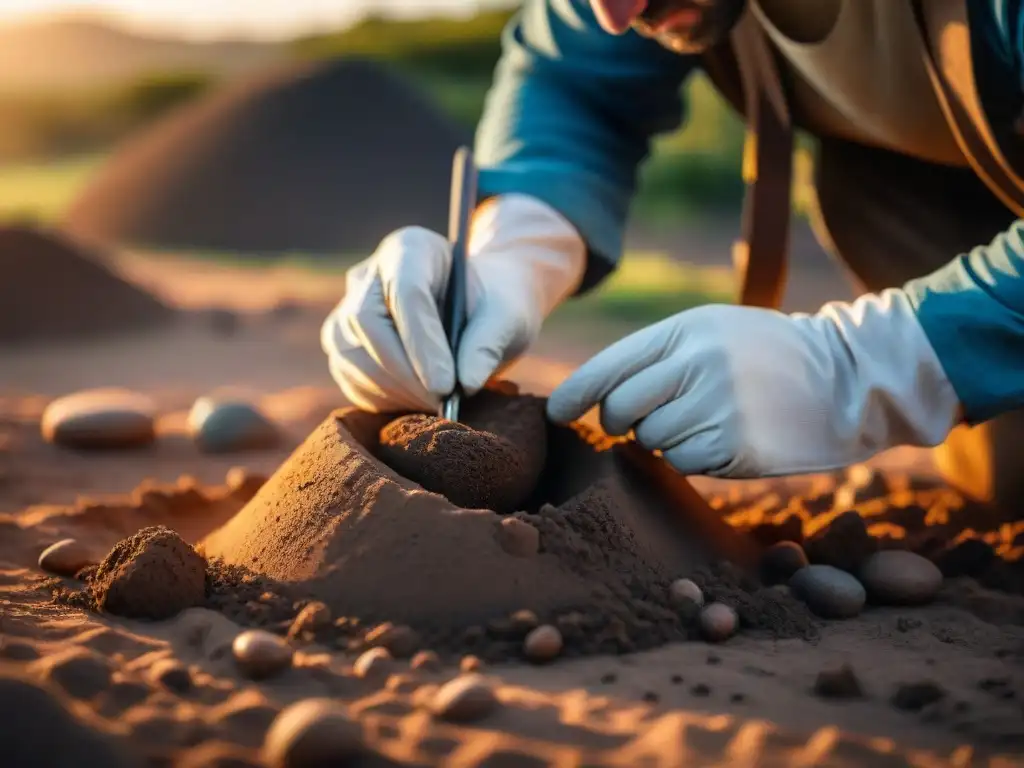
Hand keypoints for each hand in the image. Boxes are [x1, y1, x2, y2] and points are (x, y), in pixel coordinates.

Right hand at [321, 194, 585, 412]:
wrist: (477, 311)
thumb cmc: (494, 306)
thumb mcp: (508, 316)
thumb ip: (489, 342)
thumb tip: (466, 383)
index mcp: (412, 248)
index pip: (405, 290)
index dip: (421, 341)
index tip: (445, 384)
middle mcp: (371, 274)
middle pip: (366, 322)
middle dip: (403, 371)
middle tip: (440, 402)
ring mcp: (349, 307)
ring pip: (349, 351)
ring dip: (391, 389)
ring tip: (434, 405)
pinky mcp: (344, 342)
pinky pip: (347, 374)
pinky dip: (380, 398)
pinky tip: (415, 404)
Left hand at [546, 290, 961, 476]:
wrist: (847, 378)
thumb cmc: (768, 356)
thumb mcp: (713, 331)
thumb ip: (658, 356)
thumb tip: (599, 396)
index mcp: (686, 331)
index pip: (610, 366)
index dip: (576, 394)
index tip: (558, 414)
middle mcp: (698, 364)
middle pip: (621, 408)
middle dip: (622, 421)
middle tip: (643, 421)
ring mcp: (718, 405)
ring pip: (652, 440)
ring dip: (666, 440)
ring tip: (707, 421)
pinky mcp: (737, 445)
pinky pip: (684, 463)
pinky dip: (695, 458)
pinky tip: (726, 439)